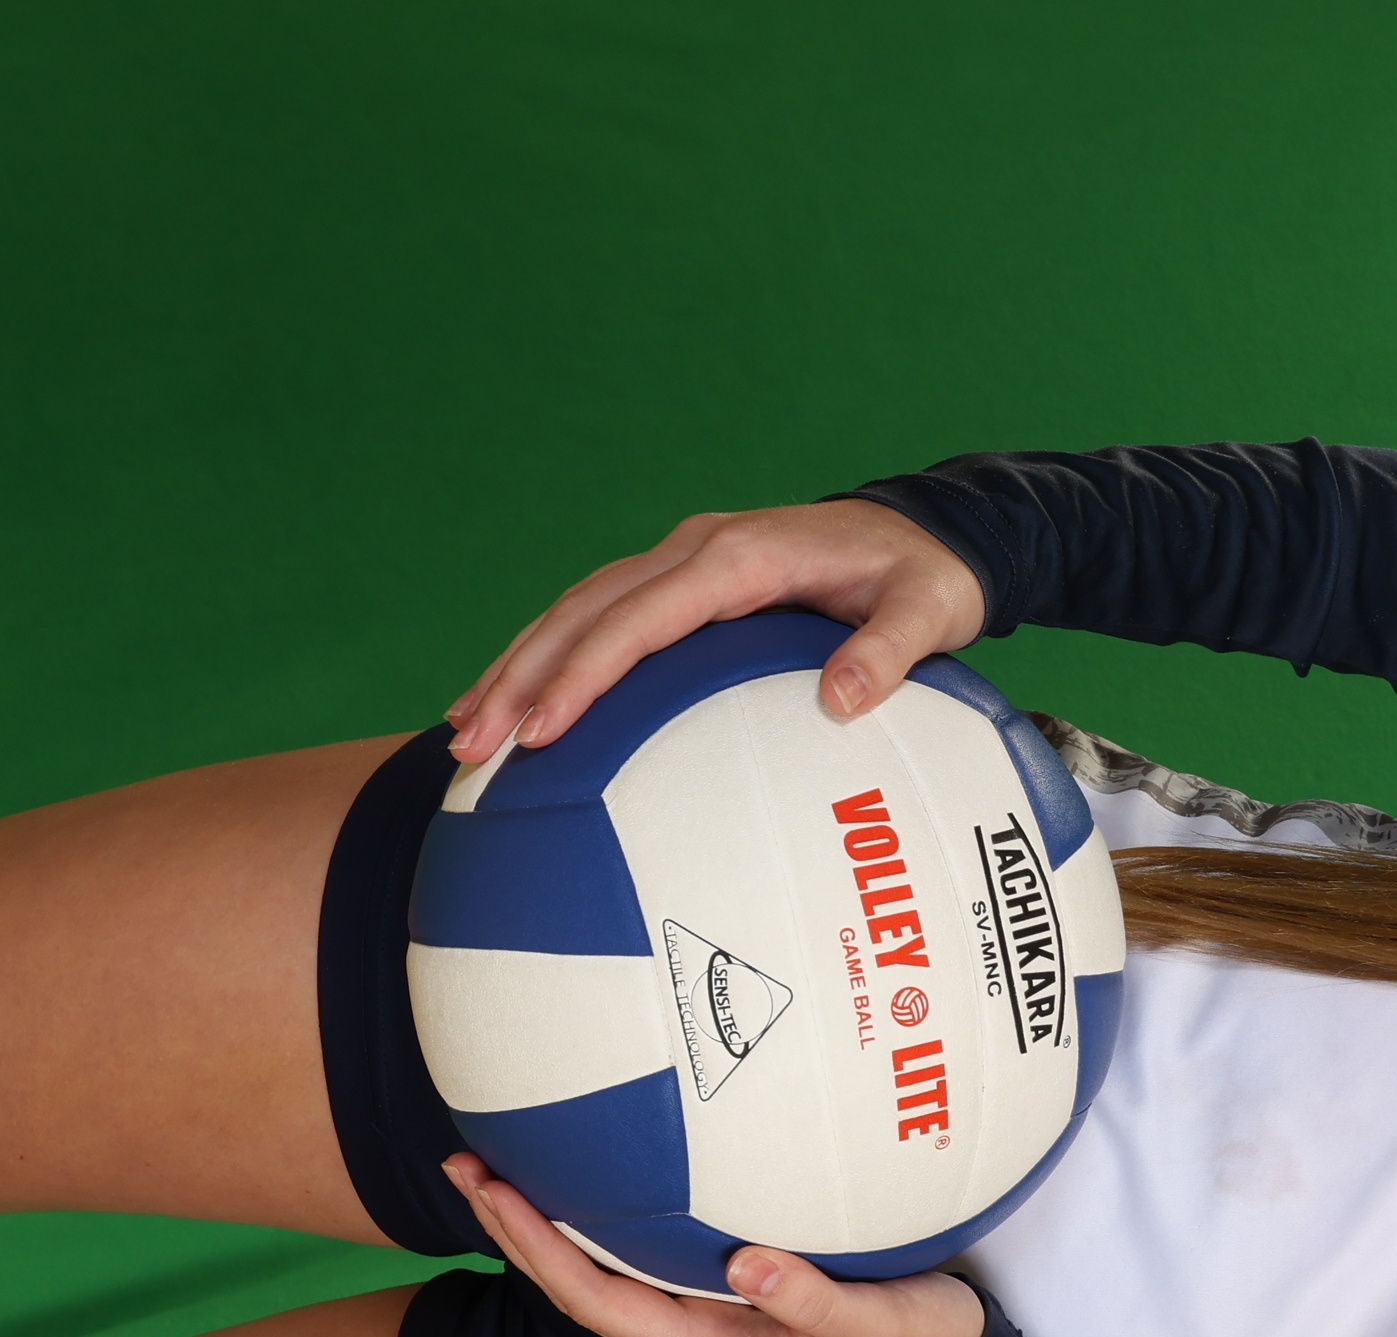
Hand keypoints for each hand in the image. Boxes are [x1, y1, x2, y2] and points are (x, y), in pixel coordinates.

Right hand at [445, 499, 986, 762]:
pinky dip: (555, 656)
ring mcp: (685, 560)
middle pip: (586, 612)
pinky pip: (605, 617)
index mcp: (741, 557)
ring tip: (467, 731)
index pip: (641, 618)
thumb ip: (888, 653)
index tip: (542, 726)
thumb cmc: (926, 577)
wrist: (929, 532)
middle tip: (473, 744)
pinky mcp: (685, 581)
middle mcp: (696, 549)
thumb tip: (842, 700)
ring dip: (520, 667)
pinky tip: (522, 704)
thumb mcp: (927, 612)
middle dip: (522, 676)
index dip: (587, 672)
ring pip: (579, 611)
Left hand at [446, 1155, 983, 1336]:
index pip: (601, 1302)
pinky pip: (635, 1258)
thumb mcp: (876, 1326)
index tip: (498, 1195)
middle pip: (578, 1288)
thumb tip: (749, 1264)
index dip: (542, 1251)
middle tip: (465, 1165)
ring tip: (496, 1167)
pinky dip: (594, 1220)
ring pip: (599, 1273)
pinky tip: (583, 1177)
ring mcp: (701, 1317)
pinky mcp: (720, 1294)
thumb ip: (814, 1302)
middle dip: (516, 1232)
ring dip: (543, 1226)